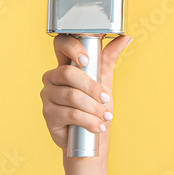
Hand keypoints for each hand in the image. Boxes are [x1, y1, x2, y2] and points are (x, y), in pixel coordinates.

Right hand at [40, 35, 131, 153]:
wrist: (89, 137)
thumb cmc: (95, 105)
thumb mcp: (104, 79)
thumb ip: (109, 57)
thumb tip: (125, 38)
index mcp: (65, 64)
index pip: (61, 44)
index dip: (72, 48)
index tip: (87, 59)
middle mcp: (52, 77)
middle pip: (69, 73)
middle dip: (92, 87)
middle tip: (106, 99)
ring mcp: (48, 95)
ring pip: (72, 96)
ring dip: (93, 108)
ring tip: (104, 116)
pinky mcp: (48, 113)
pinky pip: (69, 113)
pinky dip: (88, 120)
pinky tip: (97, 125)